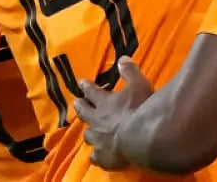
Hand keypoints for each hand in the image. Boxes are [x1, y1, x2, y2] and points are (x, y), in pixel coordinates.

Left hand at [74, 57, 154, 171]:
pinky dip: (96, 155)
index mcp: (104, 102)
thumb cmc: (140, 109)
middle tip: (76, 102)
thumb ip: (130, 72)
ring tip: (88, 131)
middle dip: (80, 106)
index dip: (87, 86)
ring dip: (88, 131)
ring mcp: (98, 139)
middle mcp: (97, 120)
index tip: (82, 82)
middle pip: (84, 112)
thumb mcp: (139, 84)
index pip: (92, 91)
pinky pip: (96, 157)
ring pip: (88, 135)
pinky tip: (96, 156)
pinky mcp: (103, 156)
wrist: (139, 138)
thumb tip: (122, 59)